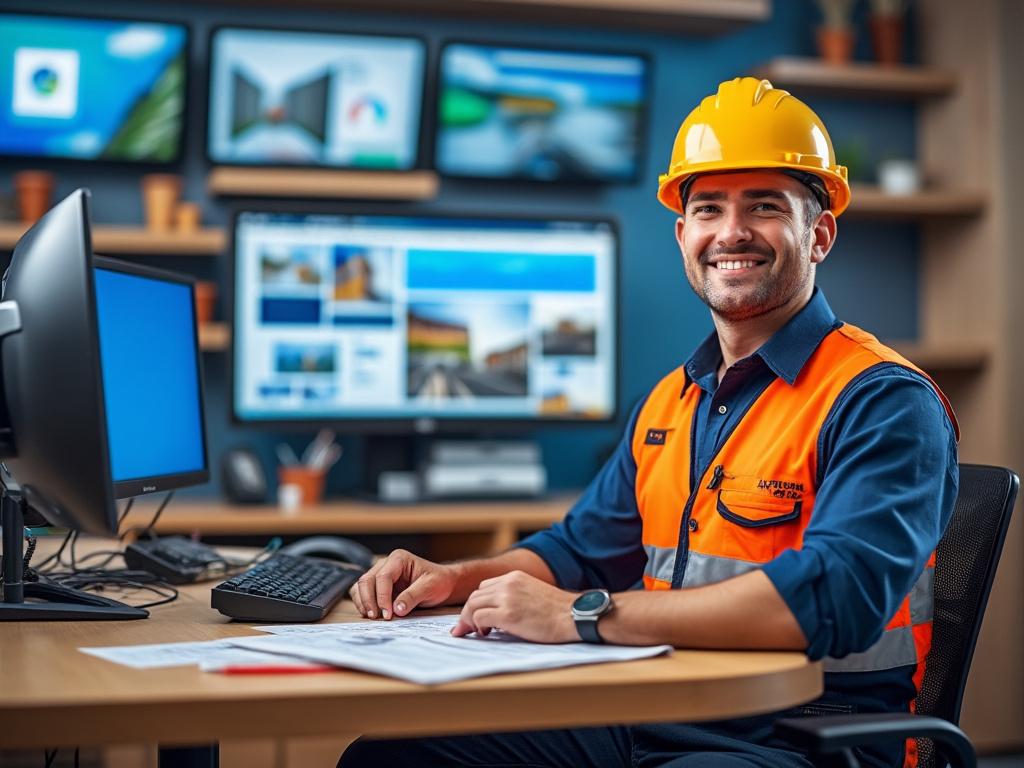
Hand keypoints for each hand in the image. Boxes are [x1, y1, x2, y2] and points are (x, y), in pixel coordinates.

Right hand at [350, 549, 459, 619]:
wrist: (442, 584)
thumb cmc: (438, 582)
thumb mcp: (430, 587)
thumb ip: (413, 596)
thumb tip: (397, 609)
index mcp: (399, 559)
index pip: (383, 577)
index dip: (382, 596)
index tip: (387, 614)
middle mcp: (386, 564)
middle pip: (367, 580)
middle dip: (369, 600)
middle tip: (376, 618)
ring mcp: (380, 574)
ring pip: (361, 586)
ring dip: (363, 602)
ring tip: (372, 617)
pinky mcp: (378, 586)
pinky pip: (362, 593)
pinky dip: (363, 604)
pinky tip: (371, 614)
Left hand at [451, 571, 576, 642]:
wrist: (575, 616)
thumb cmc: (559, 611)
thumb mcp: (534, 593)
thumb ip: (515, 595)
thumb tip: (497, 612)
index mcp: (515, 577)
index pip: (484, 587)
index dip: (478, 603)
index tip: (476, 617)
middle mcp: (508, 583)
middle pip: (475, 596)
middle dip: (468, 613)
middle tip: (467, 629)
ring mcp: (507, 597)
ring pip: (472, 606)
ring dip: (469, 621)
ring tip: (477, 633)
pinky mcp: (507, 614)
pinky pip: (479, 617)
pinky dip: (476, 626)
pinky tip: (486, 634)